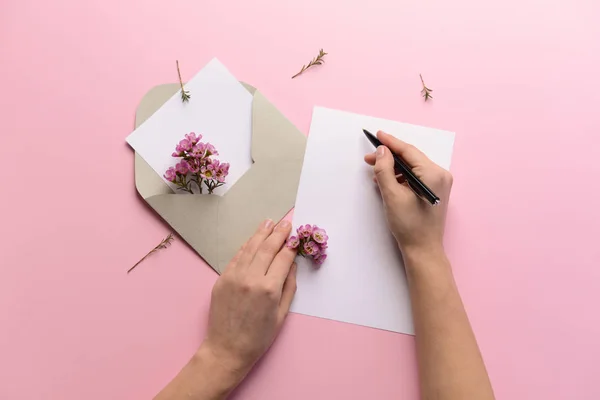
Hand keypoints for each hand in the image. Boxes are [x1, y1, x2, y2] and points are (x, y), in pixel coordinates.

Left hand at [201, 219, 296, 385]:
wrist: (227, 349)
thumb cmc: (259, 337)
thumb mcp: (282, 314)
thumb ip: (289, 286)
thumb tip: (291, 264)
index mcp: (269, 289)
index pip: (283, 258)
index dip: (291, 245)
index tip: (296, 236)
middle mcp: (251, 278)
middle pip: (267, 248)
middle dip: (278, 233)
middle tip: (285, 223)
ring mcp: (234, 277)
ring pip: (250, 248)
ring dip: (261, 233)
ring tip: (269, 222)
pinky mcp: (222, 279)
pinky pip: (236, 257)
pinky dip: (246, 246)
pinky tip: (253, 239)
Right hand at [364, 131, 452, 258]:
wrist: (423, 249)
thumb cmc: (409, 225)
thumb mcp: (392, 195)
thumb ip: (385, 170)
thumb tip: (381, 151)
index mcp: (433, 174)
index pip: (409, 151)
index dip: (391, 143)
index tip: (377, 135)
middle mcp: (440, 175)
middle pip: (411, 158)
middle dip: (389, 157)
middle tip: (369, 157)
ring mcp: (439, 183)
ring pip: (412, 168)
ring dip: (393, 168)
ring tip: (375, 170)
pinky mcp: (434, 191)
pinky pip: (415, 177)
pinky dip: (401, 177)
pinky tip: (386, 180)